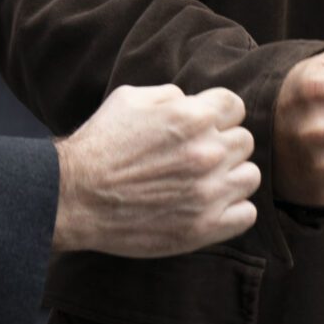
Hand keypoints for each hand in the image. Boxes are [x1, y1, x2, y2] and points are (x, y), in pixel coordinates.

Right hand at [51, 84, 259, 257]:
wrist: (73, 197)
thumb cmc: (99, 145)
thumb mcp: (131, 99)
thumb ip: (171, 95)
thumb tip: (193, 100)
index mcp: (193, 117)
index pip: (235, 107)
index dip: (219, 116)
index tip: (203, 129)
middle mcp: (207, 152)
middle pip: (244, 141)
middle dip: (224, 145)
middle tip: (197, 158)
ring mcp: (208, 192)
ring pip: (250, 176)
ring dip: (232, 177)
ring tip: (206, 183)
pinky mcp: (203, 228)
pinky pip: (246, 215)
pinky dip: (233, 211)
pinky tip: (211, 207)